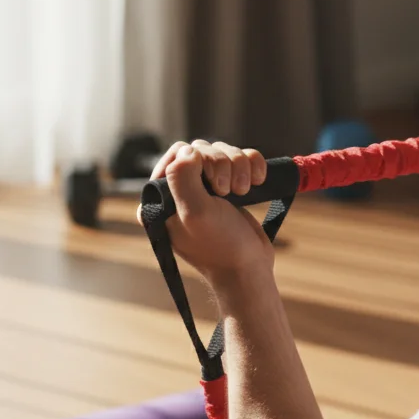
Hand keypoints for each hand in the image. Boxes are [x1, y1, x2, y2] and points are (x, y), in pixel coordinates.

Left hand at [138, 140, 273, 282]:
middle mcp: (180, 190)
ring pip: (223, 151)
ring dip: (239, 166)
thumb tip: (188, 151)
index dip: (196, 161)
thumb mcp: (195, 212)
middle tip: (229, 193)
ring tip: (244, 191)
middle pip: (201, 150)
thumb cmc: (220, 246)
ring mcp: (207, 187)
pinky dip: (252, 165)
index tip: (211, 185)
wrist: (248, 269)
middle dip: (221, 165)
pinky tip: (257, 182)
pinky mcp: (231, 187)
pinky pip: (242, 158)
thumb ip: (182, 177)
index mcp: (161, 197)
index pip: (175, 155)